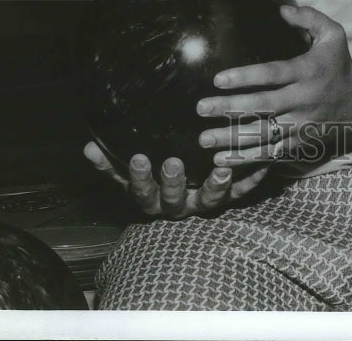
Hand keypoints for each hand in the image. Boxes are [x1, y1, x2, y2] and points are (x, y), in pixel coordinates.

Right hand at [83, 141, 268, 218]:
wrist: (186, 194)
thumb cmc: (152, 178)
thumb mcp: (127, 173)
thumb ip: (109, 162)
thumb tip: (88, 146)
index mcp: (152, 198)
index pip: (141, 191)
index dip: (139, 177)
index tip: (139, 158)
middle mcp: (178, 205)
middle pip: (174, 200)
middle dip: (174, 183)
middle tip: (175, 163)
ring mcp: (203, 203)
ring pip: (210, 201)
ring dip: (215, 187)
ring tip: (221, 171)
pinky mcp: (228, 199)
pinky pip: (242, 193)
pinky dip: (252, 180)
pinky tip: (263, 165)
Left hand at [195, 4, 351, 166]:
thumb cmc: (339, 63)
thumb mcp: (333, 34)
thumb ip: (309, 18)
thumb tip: (283, 9)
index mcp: (307, 71)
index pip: (274, 74)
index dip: (246, 77)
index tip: (218, 79)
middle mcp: (303, 99)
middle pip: (263, 107)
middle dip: (230, 109)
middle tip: (201, 108)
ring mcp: (301, 124)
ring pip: (264, 134)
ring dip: (233, 138)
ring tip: (204, 139)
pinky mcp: (300, 142)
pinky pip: (271, 153)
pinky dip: (247, 158)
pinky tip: (222, 160)